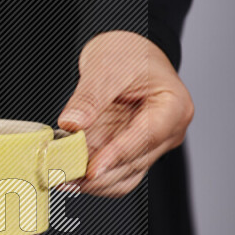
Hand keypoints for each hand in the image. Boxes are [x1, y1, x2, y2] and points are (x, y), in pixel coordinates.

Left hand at [57, 31, 194, 196]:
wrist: (126, 52)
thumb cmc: (128, 53)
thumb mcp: (105, 67)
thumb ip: (89, 98)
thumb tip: (72, 124)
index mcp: (173, 107)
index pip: (146, 137)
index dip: (117, 156)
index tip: (91, 169)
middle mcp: (167, 131)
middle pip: (134, 163)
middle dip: (98, 174)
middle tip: (64, 173)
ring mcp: (150, 144)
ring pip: (124, 176)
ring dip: (93, 182)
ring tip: (62, 177)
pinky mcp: (130, 150)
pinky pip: (114, 172)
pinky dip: (92, 177)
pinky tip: (69, 174)